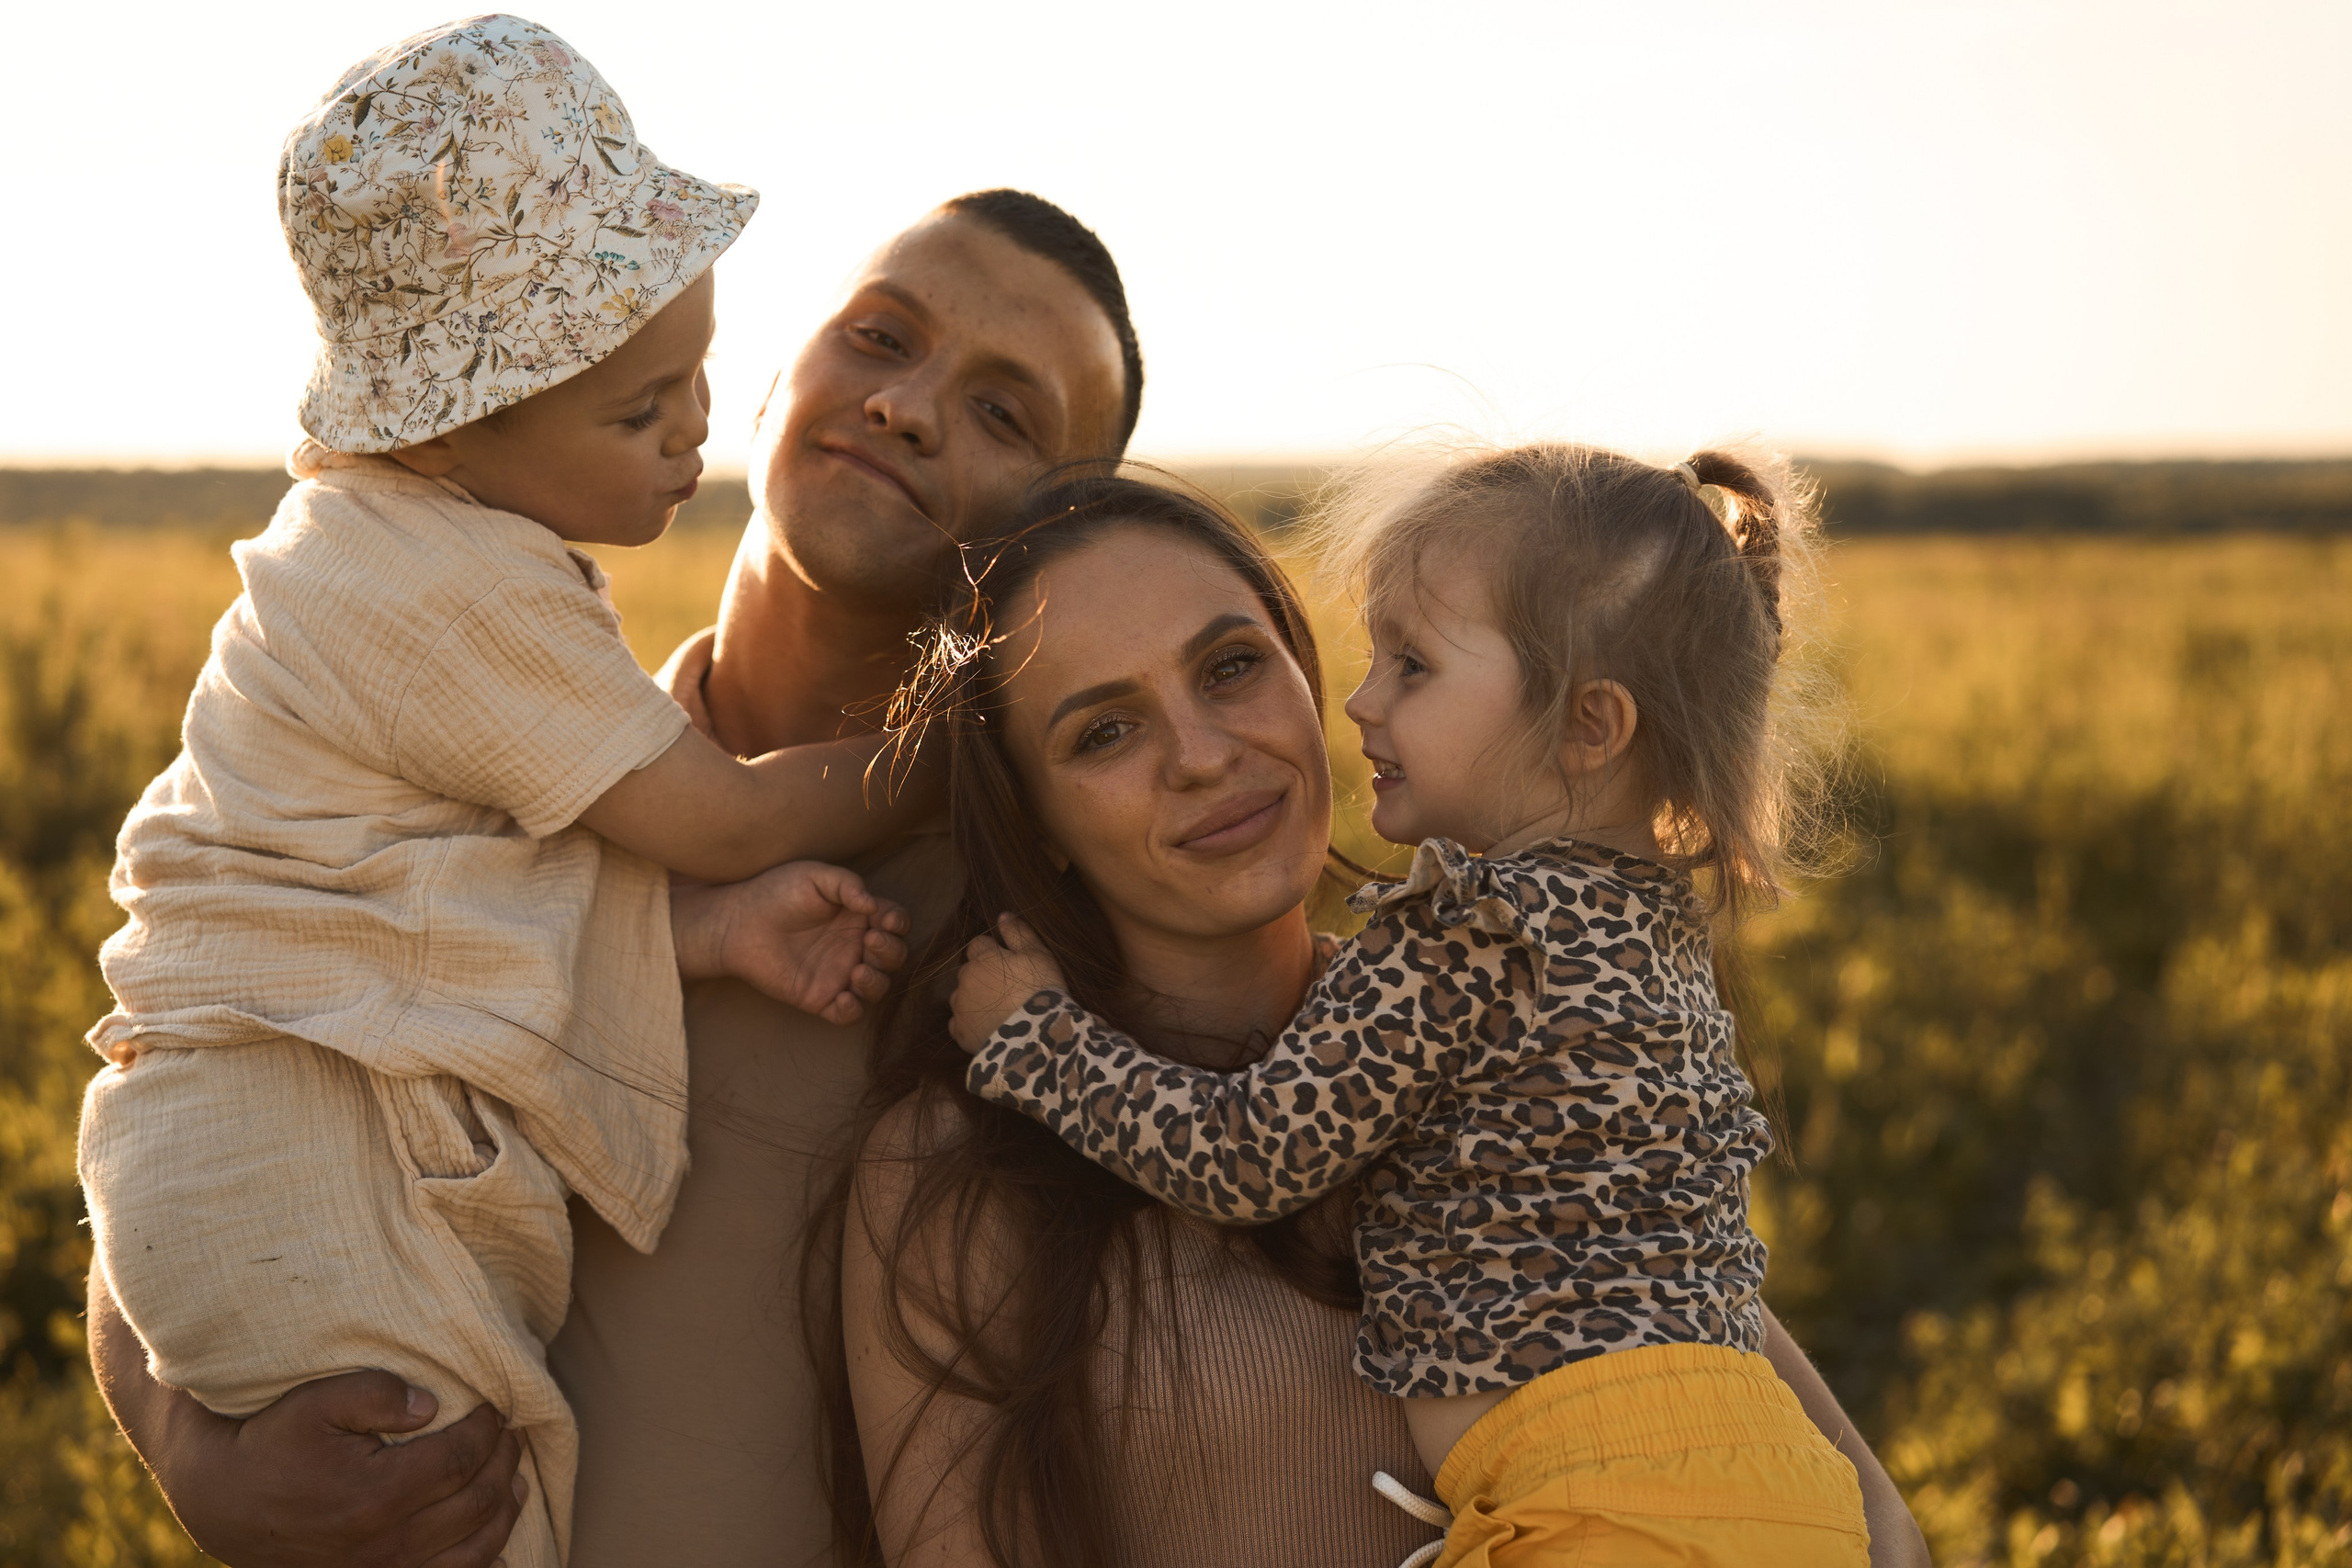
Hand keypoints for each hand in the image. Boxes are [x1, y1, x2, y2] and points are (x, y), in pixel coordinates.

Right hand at [90, 1271, 522, 1567]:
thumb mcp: (313, 1402)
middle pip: (476, 1503)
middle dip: (503, 1463)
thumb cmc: (272, 1444)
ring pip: (474, 1549)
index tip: (495, 1406)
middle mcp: (385, 1543)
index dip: (487, 1430)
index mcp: (374, 1495)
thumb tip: (432, 1405)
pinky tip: (496, 1539)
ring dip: (504, 1510)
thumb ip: (375, 1393)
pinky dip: (484, 1561)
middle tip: (510, 1433)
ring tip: (514, 1477)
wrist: (226, 1504)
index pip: (460, 1461)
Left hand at [672, 861, 909, 1023]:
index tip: (884, 920)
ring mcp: (839, 974)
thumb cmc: (776, 892)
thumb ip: (848, 884)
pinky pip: (849, 1014)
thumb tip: (873, 905)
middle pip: (894, 956)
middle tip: (868, 940)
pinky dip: (852, 1011)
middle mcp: (855, 946)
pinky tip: (842, 997)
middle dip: (891, 951)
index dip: (898, 923)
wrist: (739, 922)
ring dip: (877, 982)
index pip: (896, 923)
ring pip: (878, 987)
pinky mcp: (820, 998)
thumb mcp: (815, 876)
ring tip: (857, 971)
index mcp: (860, 916)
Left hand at [948, 914, 1065, 1053]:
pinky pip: (959, 1024)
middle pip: (969, 971)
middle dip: (982, 976)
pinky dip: (970, 1023)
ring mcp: (960, 1007)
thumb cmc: (1040, 990)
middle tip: (1008, 989)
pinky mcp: (960, 1033)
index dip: (993, 953)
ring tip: (999, 1010)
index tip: (1009, 964)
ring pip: (962, 996)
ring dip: (974, 999)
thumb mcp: (1038, 954)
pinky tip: (988, 1027)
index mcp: (982, 958)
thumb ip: (1018, 933)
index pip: (978, 945)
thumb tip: (1002, 915)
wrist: (1035, 1035)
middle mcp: (965, 979)